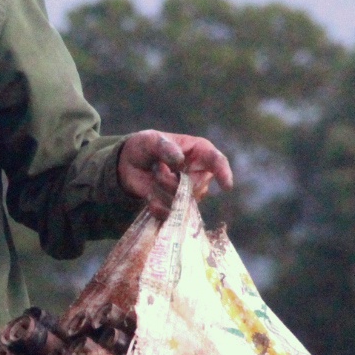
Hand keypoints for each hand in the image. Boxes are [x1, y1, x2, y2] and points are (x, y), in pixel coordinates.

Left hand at [117, 130, 233, 212]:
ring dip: (163, 192)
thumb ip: (165, 147)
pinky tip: (149, 196)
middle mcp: (198, 173)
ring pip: (183, 201)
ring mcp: (188, 192)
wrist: (127, 164)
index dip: (224, 173)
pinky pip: (170, 214)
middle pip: (197, 186)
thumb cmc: (145, 147)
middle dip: (173, 181)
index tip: (226, 186)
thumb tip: (179, 160)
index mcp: (199, 151)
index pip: (217, 162)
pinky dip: (157, 206)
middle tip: (157, 170)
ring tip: (153, 179)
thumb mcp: (151, 140)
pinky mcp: (175, 206)